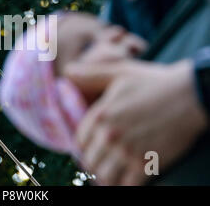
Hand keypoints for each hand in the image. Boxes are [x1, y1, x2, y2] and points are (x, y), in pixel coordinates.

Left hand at [64, 60, 207, 185]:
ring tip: (113, 172)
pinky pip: (126, 185)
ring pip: (104, 176)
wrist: (190, 95)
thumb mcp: (119, 73)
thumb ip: (90, 75)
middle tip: (103, 162)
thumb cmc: (154, 82)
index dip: (85, 146)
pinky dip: (124, 184)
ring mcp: (128, 151)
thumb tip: (67, 71)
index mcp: (101, 115)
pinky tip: (128, 178)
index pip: (80, 141)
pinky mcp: (146, 164)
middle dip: (94, 162)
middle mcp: (110, 135)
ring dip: (106, 176)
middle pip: (89, 161)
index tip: (92, 148)